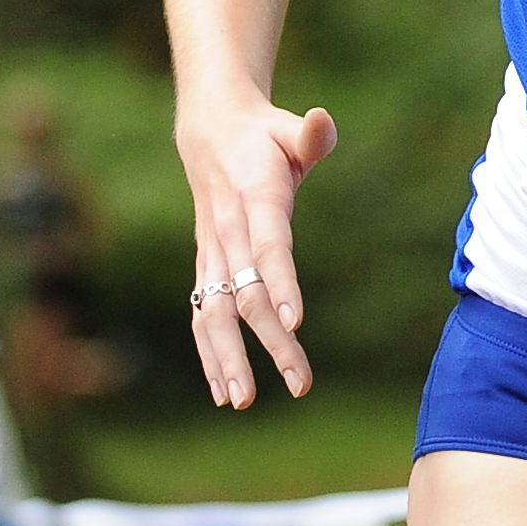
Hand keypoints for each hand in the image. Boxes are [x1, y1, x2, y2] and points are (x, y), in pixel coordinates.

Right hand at [173, 95, 338, 407]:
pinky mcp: (207, 269)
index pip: (268, 246)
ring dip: (228, 359)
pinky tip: (224, 391)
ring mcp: (212, 254)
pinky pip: (203, 316)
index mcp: (255, 199)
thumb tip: (322, 123)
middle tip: (298, 383)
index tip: (294, 321)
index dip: (280, 282)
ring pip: (215, 314)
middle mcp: (228, 233)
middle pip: (246, 295)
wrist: (209, 133)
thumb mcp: (288, 127)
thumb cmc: (264, 136)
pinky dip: (210, 355)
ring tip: (244, 402)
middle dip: (270, 342)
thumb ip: (310, 134)